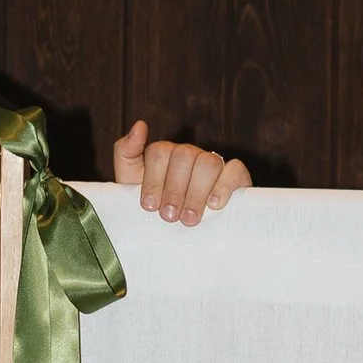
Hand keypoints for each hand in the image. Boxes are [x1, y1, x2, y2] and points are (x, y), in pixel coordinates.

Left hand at [113, 121, 252, 225]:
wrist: (180, 237)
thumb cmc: (156, 209)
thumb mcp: (131, 184)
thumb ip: (126, 154)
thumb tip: (140, 125)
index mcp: (165, 154)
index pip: (159, 152)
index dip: (154, 180)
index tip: (149, 206)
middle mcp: (190, 155)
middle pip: (184, 156)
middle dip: (175, 189)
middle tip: (169, 217)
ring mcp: (214, 163)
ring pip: (208, 162)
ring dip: (197, 192)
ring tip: (189, 219)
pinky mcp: (236, 177)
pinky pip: (235, 170)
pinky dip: (224, 186)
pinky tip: (214, 205)